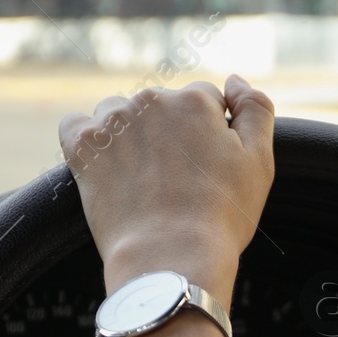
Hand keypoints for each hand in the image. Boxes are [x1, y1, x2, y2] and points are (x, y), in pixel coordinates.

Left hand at [58, 74, 274, 299]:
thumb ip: (256, 109)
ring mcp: (113, 122)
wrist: (171, 256)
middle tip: (179, 181)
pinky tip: (107, 168)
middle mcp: (152, 100)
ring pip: (120, 114)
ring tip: (143, 179)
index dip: (210, 134)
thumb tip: (234, 80)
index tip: (208, 168)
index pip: (204, 100)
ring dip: (131, 135)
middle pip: (162, 106)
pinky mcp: (83, 147)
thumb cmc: (221, 216)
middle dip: (171, 134)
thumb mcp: (260, 162)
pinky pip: (77, 127)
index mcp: (195, 100)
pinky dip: (90, 142)